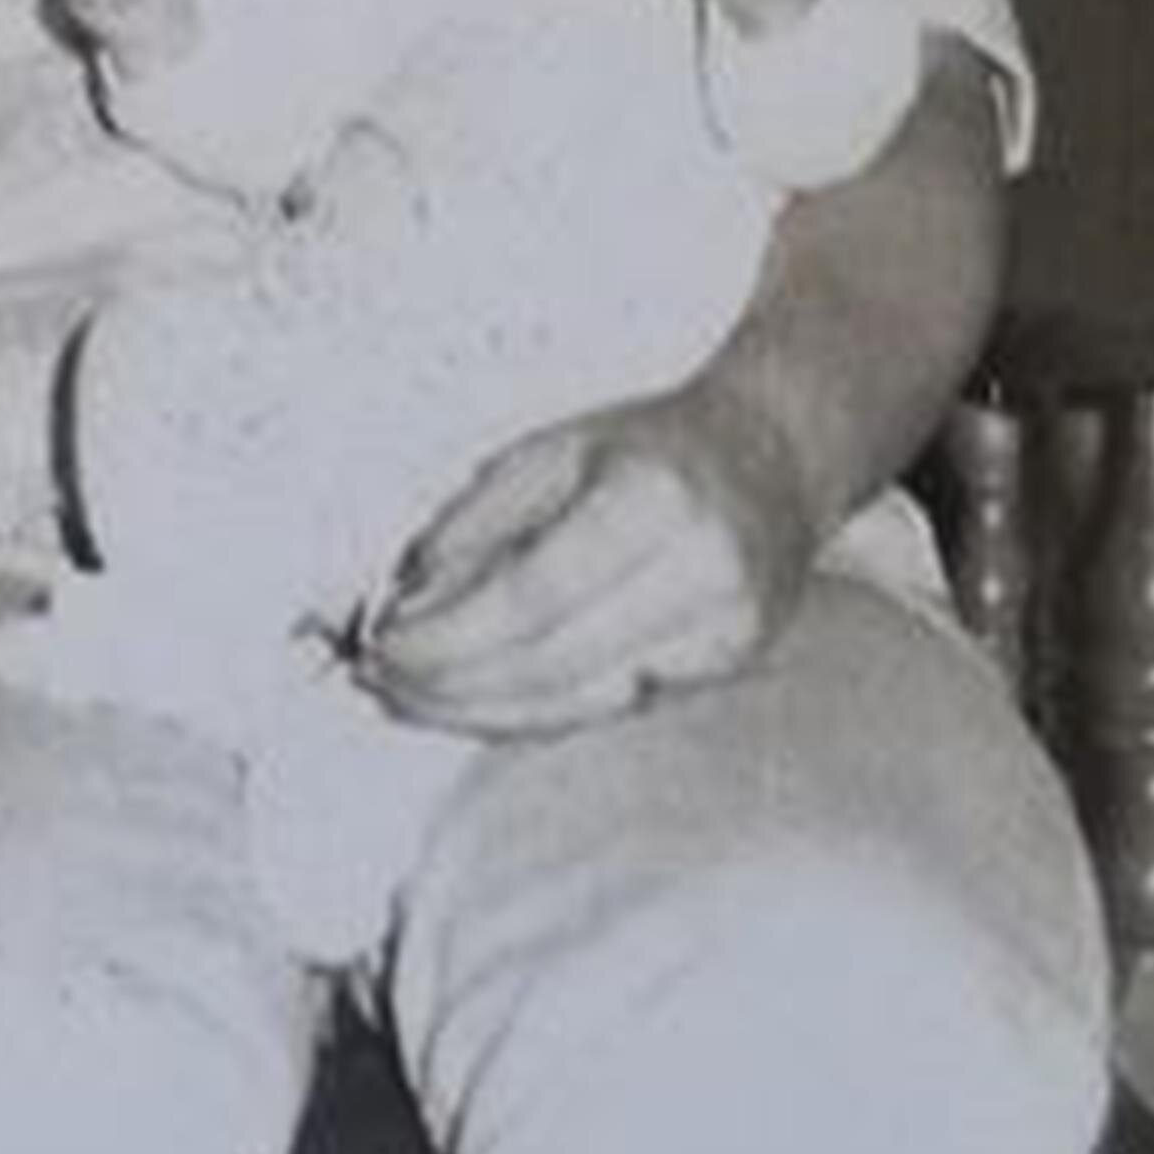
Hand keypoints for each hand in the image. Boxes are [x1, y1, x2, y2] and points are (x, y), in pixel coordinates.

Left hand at [352, 381, 813, 740]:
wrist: (775, 455)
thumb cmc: (653, 443)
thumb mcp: (554, 446)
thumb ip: (477, 520)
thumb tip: (403, 598)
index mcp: (652, 496)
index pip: (531, 595)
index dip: (448, 636)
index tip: (382, 646)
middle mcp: (700, 570)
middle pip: (550, 661)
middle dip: (450, 683)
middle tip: (378, 681)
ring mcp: (724, 629)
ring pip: (577, 701)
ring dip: (481, 710)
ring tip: (411, 701)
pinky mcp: (726, 667)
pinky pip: (609, 706)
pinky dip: (534, 710)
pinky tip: (480, 703)